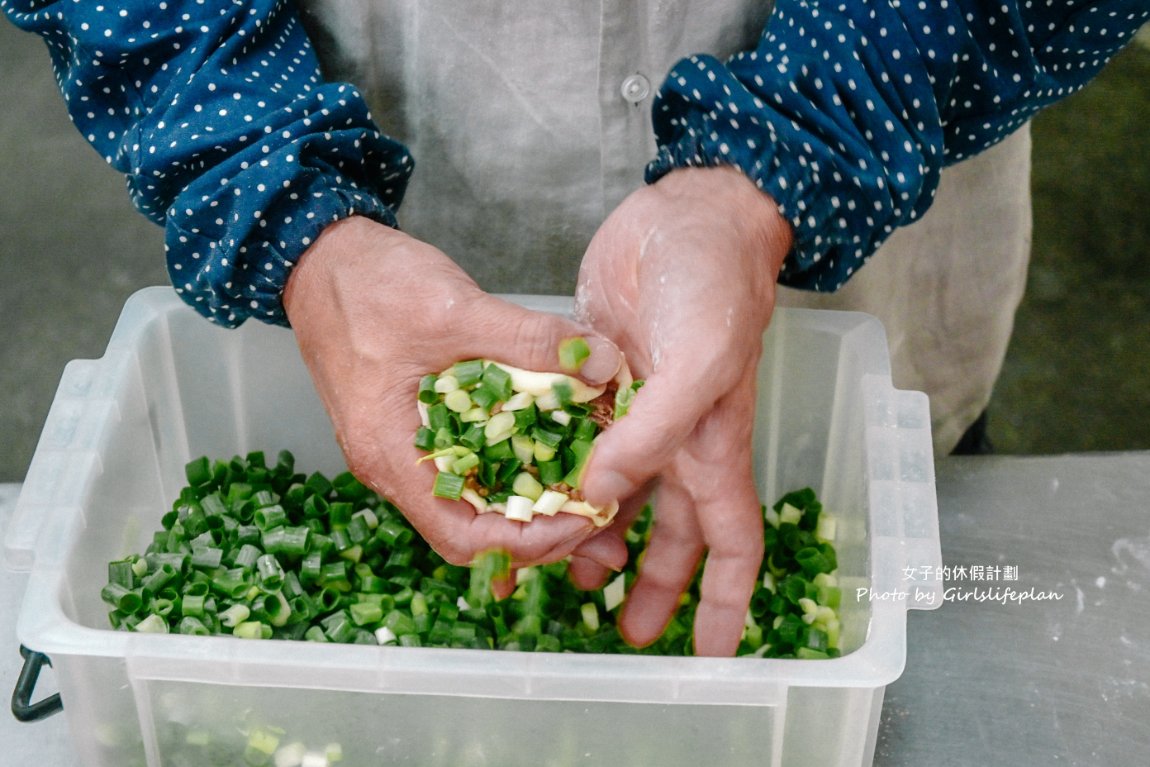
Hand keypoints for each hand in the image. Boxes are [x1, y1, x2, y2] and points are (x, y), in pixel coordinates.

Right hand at [283, 216, 625, 568]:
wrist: (320, 257)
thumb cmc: (369, 285)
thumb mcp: (455, 308)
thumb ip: (530, 337)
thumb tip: (601, 362)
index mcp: (391, 455)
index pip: (463, 539)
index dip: (529, 542)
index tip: (584, 517)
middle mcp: (393, 466)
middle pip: (473, 533)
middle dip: (538, 531)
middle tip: (597, 508)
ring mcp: (402, 449)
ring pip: (471, 503)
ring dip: (527, 503)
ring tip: (581, 484)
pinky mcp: (414, 427)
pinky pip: (465, 467)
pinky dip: (507, 469)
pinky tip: (546, 452)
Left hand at [571, 166, 791, 655]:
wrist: (687, 213)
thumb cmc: (715, 285)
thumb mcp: (697, 362)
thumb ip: (653, 433)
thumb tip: (599, 497)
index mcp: (711, 443)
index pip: (730, 541)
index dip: (723, 602)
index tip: (708, 658)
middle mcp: (675, 438)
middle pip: (670, 532)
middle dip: (652, 585)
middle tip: (620, 632)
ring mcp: (633, 411)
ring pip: (619, 495)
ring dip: (599, 539)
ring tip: (566, 579)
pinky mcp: (595, 381)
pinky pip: (576, 443)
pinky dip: (561, 474)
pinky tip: (533, 493)